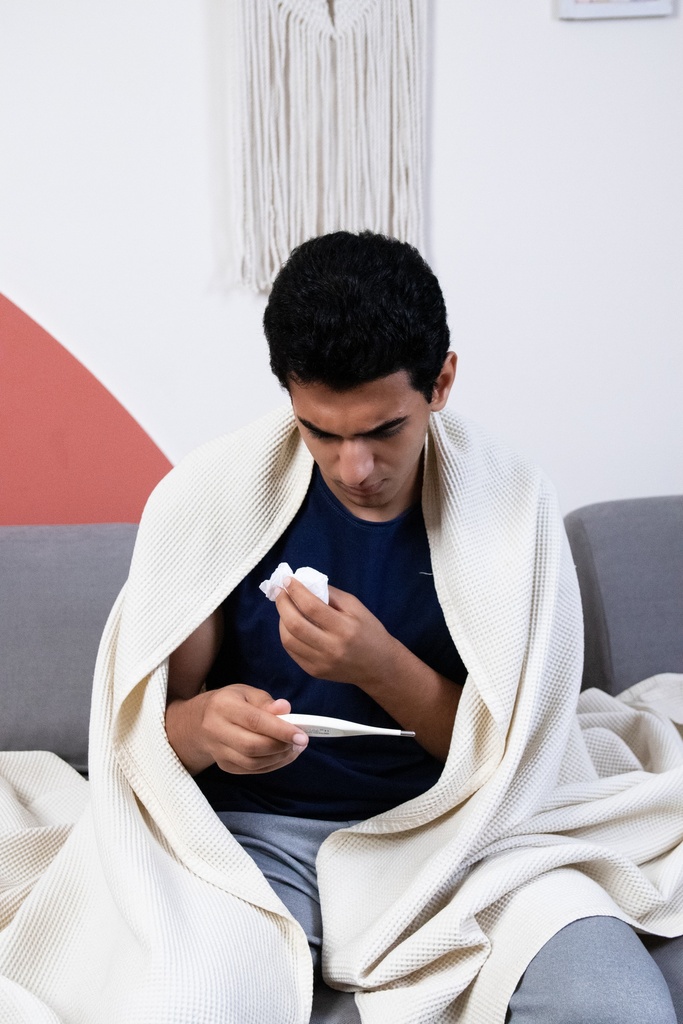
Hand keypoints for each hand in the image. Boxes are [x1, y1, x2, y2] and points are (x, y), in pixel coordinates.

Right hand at [166, 684, 308, 774]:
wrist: (198, 723)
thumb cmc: (229, 703)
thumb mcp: (246, 693)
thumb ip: (266, 702)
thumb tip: (285, 710)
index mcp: (223, 706)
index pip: (254, 721)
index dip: (280, 729)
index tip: (302, 734)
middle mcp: (216, 730)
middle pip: (252, 746)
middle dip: (281, 746)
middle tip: (301, 741)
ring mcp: (218, 752)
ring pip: (253, 762)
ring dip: (279, 758)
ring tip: (295, 748)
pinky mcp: (225, 766)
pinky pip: (252, 770)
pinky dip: (272, 765)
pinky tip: (283, 755)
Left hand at [274, 577, 398, 689]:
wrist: (379, 666)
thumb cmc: (369, 632)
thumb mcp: (356, 607)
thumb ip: (331, 594)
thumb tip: (305, 584)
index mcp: (344, 629)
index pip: (312, 607)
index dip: (296, 592)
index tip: (288, 581)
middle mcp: (331, 648)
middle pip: (295, 624)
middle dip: (283, 604)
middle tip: (281, 592)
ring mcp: (321, 662)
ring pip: (288, 640)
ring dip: (281, 620)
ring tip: (285, 608)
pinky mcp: (314, 672)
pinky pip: (291, 651)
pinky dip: (287, 635)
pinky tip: (290, 625)